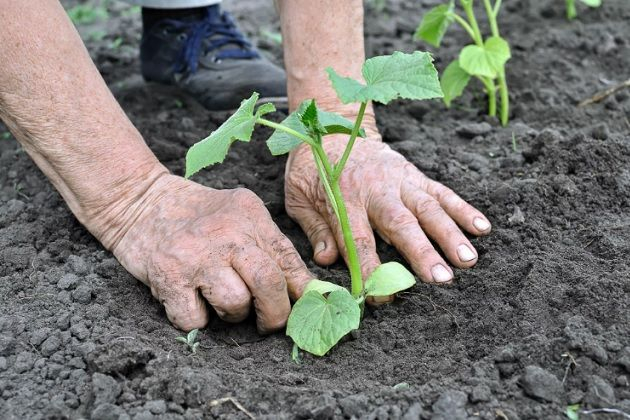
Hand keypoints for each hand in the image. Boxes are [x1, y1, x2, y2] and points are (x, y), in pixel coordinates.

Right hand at [110, 175, 312, 331]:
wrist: (140, 202)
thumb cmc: (198, 217)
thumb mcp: (240, 217)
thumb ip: (271, 248)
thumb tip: (306, 291)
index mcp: (250, 216)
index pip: (288, 259)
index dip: (302, 291)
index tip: (304, 308)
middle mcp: (226, 234)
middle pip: (268, 284)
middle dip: (275, 314)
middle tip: (269, 321)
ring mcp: (196, 256)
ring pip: (235, 305)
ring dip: (232, 315)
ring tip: (220, 299)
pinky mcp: (168, 277)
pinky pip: (195, 320)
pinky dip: (196, 320)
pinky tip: (191, 300)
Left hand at [285, 131, 490, 292]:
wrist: (332, 128)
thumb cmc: (313, 169)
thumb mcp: (299, 197)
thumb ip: (315, 229)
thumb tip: (327, 260)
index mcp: (344, 198)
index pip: (358, 239)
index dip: (370, 269)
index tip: (379, 296)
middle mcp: (376, 189)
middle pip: (401, 224)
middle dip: (422, 253)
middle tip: (441, 279)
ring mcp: (400, 180)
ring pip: (428, 208)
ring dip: (450, 235)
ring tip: (469, 260)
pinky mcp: (415, 175)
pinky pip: (442, 192)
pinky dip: (463, 209)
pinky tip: (482, 228)